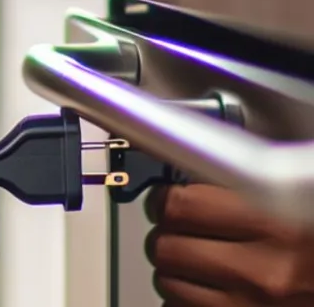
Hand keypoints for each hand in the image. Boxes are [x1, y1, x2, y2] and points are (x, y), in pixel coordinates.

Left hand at [145, 184, 313, 304]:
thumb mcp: (304, 196)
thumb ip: (257, 186)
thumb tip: (199, 173)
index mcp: (278, 220)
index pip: (181, 204)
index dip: (168, 199)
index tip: (170, 199)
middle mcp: (264, 269)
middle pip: (167, 245)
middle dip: (170, 235)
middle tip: (184, 231)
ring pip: (170, 285)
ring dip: (178, 272)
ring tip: (200, 263)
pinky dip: (189, 303)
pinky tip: (211, 292)